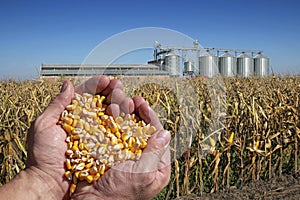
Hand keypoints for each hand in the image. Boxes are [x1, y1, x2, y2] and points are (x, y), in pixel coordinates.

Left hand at [25, 75, 121, 198]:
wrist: (50, 183)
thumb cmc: (42, 156)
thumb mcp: (44, 125)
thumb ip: (57, 105)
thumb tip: (68, 84)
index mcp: (72, 116)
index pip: (86, 96)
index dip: (96, 86)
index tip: (106, 79)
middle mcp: (86, 124)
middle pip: (102, 103)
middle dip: (112, 92)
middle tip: (118, 87)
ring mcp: (96, 136)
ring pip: (112, 116)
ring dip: (121, 105)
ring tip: (126, 100)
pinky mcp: (104, 149)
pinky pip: (116, 134)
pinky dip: (124, 124)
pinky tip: (129, 116)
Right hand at [71, 80, 170, 199]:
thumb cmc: (118, 194)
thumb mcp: (142, 174)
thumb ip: (155, 153)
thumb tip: (165, 134)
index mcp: (157, 167)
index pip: (159, 136)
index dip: (151, 118)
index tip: (143, 105)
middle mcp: (143, 160)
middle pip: (144, 130)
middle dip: (139, 113)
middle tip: (134, 100)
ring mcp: (127, 156)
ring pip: (130, 130)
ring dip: (126, 115)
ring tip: (121, 103)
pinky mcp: (113, 155)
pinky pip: (115, 135)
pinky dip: (113, 124)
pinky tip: (110, 115)